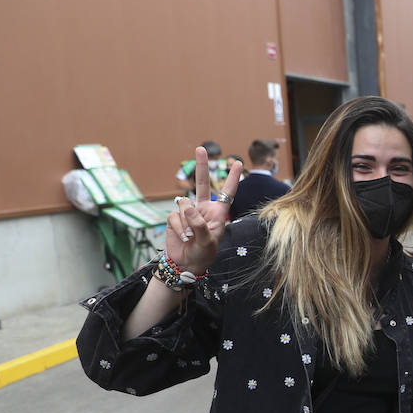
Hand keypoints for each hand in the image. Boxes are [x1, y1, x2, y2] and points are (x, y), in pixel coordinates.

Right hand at [164, 147, 241, 276]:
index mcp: (218, 213)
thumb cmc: (203, 254)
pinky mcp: (175, 217)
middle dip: (201, 166)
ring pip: (183, 204)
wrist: (186, 264)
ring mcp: (188, 212)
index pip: (226, 193)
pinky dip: (178, 227)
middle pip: (202, 183)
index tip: (238, 163)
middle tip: (200, 148)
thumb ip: (200, 224)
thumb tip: (188, 206)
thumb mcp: (208, 242)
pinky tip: (183, 237)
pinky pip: (174, 216)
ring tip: (191, 236)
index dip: (232, 179)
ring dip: (186, 222)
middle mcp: (203, 209)